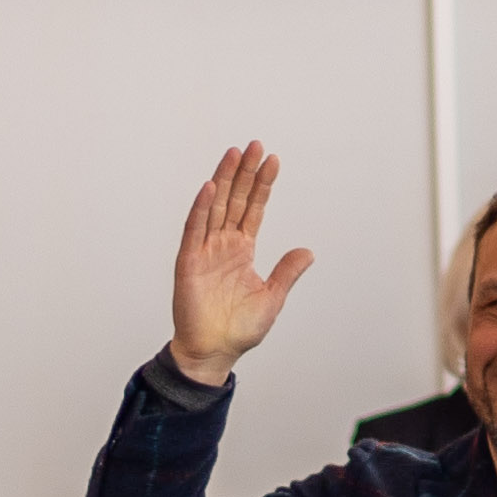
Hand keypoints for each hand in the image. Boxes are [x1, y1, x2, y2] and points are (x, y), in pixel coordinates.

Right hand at [166, 143, 317, 384]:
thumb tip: (308, 251)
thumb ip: (286, 272)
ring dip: (223, 180)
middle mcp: (222, 245)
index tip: (272, 160)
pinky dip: (200, 208)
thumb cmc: (239, 329)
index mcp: (241, 250)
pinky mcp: (189, 263)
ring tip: (234, 154)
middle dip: (244, 172)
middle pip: (234, 200)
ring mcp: (204, 251)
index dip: (262, 185)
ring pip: (214, 207)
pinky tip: (209, 187)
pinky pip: (194, 230)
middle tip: (254, 145)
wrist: (214, 352)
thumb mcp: (272, 297)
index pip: (252, 209)